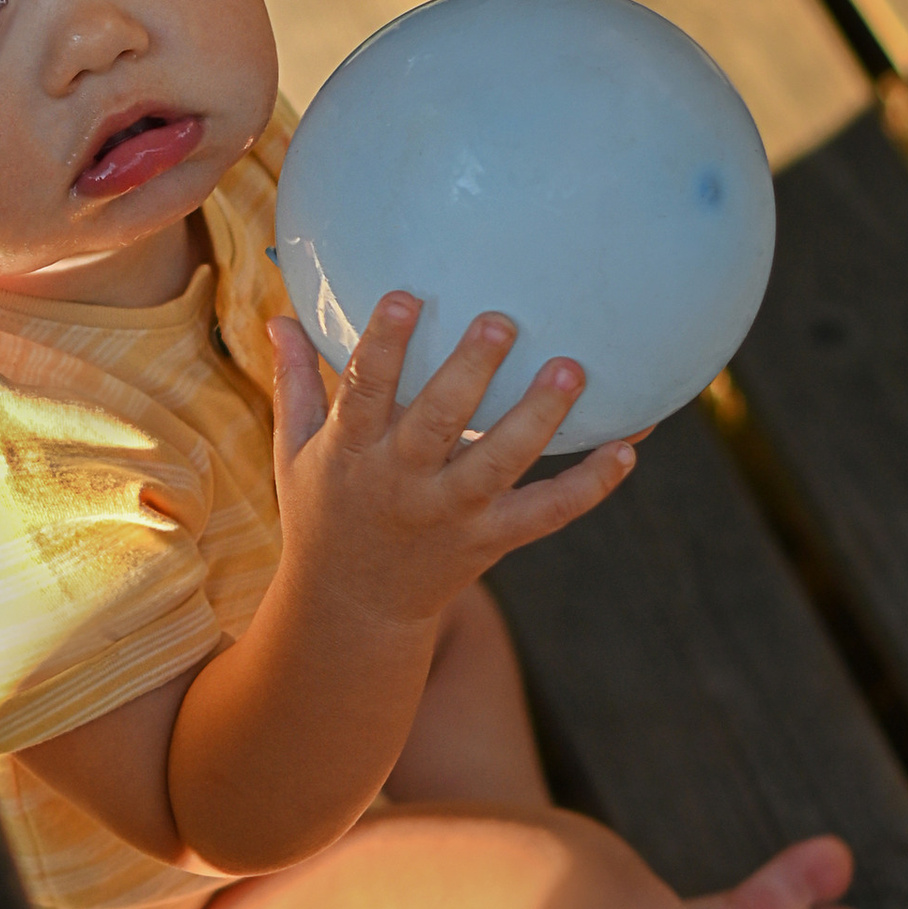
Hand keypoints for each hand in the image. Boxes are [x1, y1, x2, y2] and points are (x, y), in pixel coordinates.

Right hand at [269, 294, 635, 640]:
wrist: (351, 612)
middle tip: (501, 320)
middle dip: (469, 373)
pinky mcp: (490, 541)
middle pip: (437, 424)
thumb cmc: (323, 515)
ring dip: (538, 417)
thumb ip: (294, 383)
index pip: (363, 391)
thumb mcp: (294, 452)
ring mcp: (450, 514)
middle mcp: (401, 483)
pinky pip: (547, 514)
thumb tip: (280, 317)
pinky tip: (627, 448)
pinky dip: (589, 486)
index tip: (406, 296)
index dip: (383, 344)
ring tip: (571, 367)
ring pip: (499, 465)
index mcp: (351, 452)